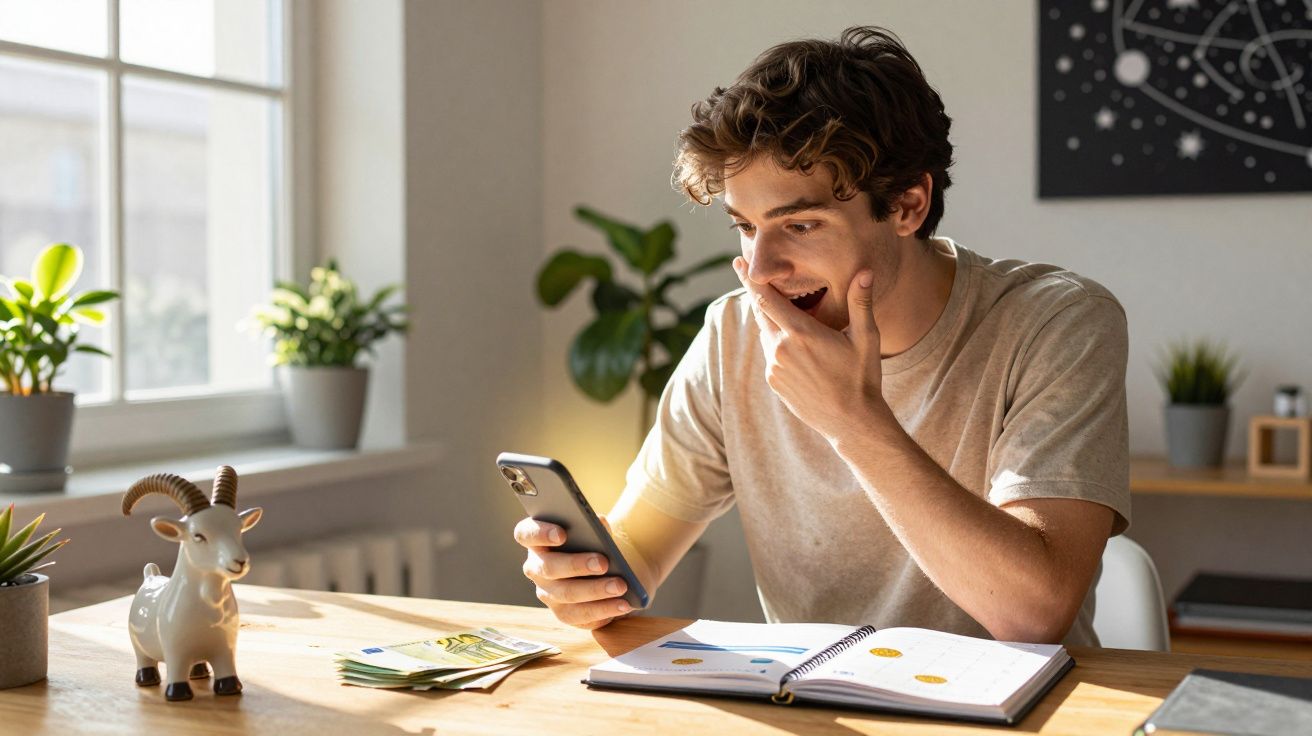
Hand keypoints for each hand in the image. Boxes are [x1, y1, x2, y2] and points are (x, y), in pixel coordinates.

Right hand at [513, 517, 632, 629]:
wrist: (605, 568)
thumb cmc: (593, 542)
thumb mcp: (593, 530)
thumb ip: (593, 525)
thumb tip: (599, 523)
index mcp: (537, 540)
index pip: (526, 534)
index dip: (540, 533)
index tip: (562, 534)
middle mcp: (535, 567)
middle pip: (548, 567)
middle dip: (577, 565)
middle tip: (603, 563)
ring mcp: (546, 593)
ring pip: (567, 594)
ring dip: (596, 590)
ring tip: (621, 586)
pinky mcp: (562, 613)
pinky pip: (580, 616)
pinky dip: (604, 610)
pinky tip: (623, 605)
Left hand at [732, 257, 892, 443]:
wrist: (852, 423)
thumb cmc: (862, 378)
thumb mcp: (866, 339)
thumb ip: (860, 303)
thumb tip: (866, 272)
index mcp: (801, 334)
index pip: (766, 298)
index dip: (751, 277)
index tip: (740, 260)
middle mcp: (781, 349)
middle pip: (759, 311)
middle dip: (754, 290)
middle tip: (744, 268)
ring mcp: (774, 367)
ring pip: (764, 332)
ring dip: (768, 317)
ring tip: (777, 305)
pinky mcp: (773, 382)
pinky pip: (769, 353)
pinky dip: (774, 341)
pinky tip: (790, 340)